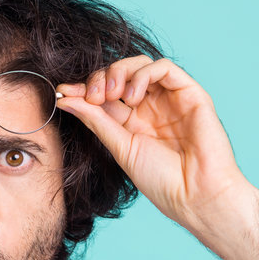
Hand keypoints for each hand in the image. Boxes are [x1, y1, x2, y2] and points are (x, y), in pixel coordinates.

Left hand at [57, 56, 252, 235]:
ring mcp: (170, 99)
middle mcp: (150, 107)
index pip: (104, 94)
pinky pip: (164, 68)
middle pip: (119, 74)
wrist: (194, 195)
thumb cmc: (161, 180)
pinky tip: (133, 96)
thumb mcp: (119, 147)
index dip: (83, 89)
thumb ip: (95, 120)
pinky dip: (143, 74)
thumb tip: (64, 99)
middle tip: (93, 96)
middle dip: (100, 78)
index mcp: (132, 122)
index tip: (63, 93)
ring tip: (113, 94)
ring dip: (119, 72)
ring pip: (140, 64)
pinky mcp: (190, 93)